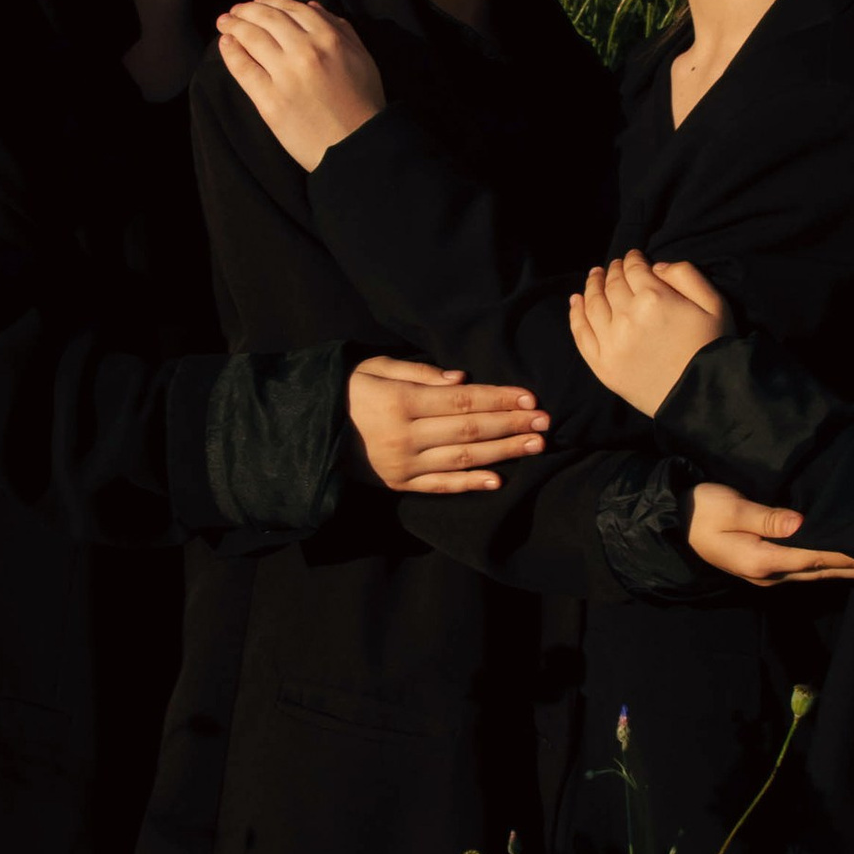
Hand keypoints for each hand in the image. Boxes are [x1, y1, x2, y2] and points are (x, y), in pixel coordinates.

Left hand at [218, 0, 386, 170]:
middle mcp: (306, 51)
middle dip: (247, 9)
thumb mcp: (362, 58)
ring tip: (225, 22)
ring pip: (252, 38)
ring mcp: (286, 75)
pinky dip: (231, 52)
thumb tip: (313, 5)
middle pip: (268, 19)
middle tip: (236, 9)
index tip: (258, 1)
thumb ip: (341, 29)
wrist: (356, 147)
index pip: (293, 9)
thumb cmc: (363, 104)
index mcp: (330, 39)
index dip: (272, 1)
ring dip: (234, 25)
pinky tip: (226, 43)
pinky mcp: (270, 100)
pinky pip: (244, 68)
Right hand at [347, 356, 544, 495]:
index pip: (463, 401)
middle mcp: (405, 435)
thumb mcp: (374, 367)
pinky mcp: (399, 484)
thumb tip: (461, 380)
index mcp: (401, 402)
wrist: (308, 429)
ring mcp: (403, 464)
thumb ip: (418, 371)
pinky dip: (470, 484)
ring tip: (534, 446)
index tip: (529, 397)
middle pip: (470, 430)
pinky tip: (498, 479)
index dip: (498, 399)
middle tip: (545, 421)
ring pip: (462, 459)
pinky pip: (440, 486)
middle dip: (511, 424)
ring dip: (503, 452)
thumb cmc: (346, 390)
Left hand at [567, 249, 732, 417]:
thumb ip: (686, 275)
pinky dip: (575, 313)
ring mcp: (610, 342)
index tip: (633, 256)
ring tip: (594, 277)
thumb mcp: (714, 303)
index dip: (632, 259)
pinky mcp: (602, 365)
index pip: (634, 269)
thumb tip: (655, 267)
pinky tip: (575, 301)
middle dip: (613, 270)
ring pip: (592, 303)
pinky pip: (581, 333)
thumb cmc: (712, 348)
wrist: (703, 397)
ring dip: (592, 286)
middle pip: (612, 284)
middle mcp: (626, 317)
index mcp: (654, 298)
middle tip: (613, 266)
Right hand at [684, 480, 853, 588]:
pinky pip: (807, 568)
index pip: (817, 556)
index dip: (849, 554)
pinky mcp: (766, 568)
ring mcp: (768, 575)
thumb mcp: (730, 508)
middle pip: (823, 569)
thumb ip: (766, 517)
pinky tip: (847, 563)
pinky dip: (831, 566)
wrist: (675, 522)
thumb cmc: (701, 509)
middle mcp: (769, 574)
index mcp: (762, 559)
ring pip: (817, 572)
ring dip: (848, 569)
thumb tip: (801, 524)